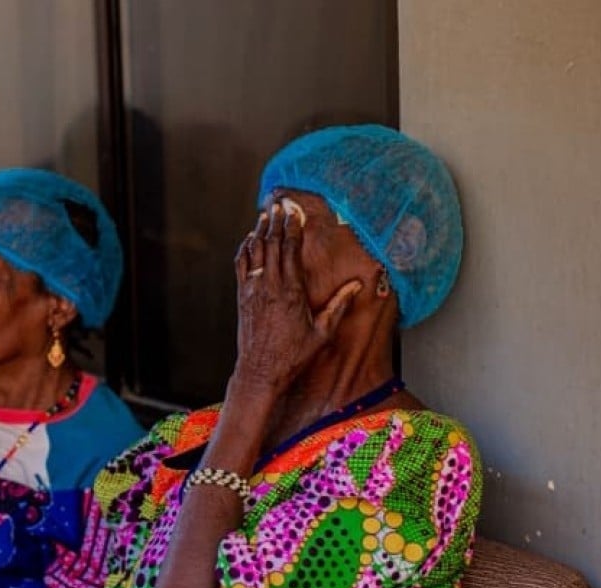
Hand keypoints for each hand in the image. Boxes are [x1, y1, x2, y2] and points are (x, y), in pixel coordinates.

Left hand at [232, 203, 361, 392]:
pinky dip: (245, 249)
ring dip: (259, 230)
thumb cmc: (293, 355)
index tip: (295, 210)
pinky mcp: (242, 297)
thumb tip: (359, 285)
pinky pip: (241, 265)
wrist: (261, 371)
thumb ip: (339, 305)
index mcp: (291, 291)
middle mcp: (269, 286)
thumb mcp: (323, 332)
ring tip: (265, 213)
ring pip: (254, 251)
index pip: (290, 249)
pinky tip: (249, 239)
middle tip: (279, 202)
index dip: (292, 226)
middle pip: (271, 244)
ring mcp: (252, 290)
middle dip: (276, 220)